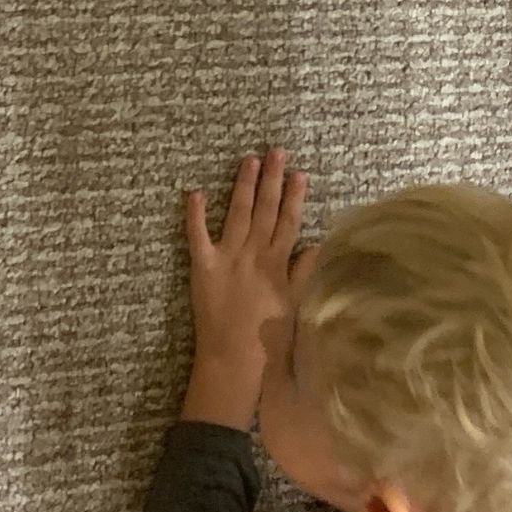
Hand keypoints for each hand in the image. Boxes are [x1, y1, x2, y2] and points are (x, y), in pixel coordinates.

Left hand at [180, 149, 306, 429]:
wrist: (235, 360)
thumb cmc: (269, 341)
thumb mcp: (295, 306)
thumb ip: (303, 274)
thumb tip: (315, 246)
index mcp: (277, 264)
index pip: (289, 222)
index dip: (294, 197)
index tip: (300, 173)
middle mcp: (254, 255)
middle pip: (265, 210)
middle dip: (272, 179)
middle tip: (276, 151)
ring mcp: (227, 258)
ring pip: (238, 214)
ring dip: (243, 186)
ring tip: (249, 160)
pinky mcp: (202, 268)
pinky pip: (197, 236)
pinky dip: (196, 214)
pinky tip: (196, 192)